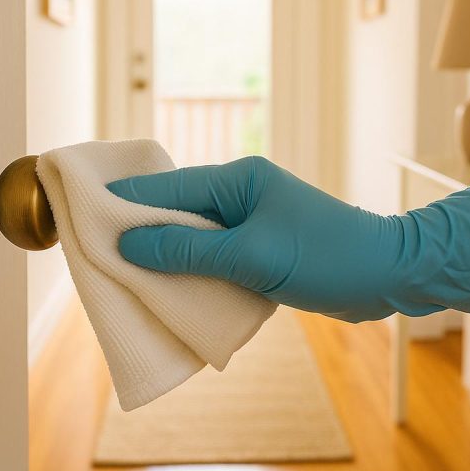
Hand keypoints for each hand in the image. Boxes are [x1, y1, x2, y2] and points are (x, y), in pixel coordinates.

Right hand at [107, 156, 469, 322]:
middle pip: (175, 212)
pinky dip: (192, 272)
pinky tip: (170, 290)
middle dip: (140, 233)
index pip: (167, 189)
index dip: (124, 205)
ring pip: (193, 237)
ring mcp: (252, 222)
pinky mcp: (262, 249)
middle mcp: (241, 194)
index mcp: (238, 180)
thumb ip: (188, 251)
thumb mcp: (252, 257)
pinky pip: (214, 257)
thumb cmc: (326, 257)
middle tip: (96, 253)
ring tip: (124, 276)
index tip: (81, 215)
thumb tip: (128, 245)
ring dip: (165, 257)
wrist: (388, 275)